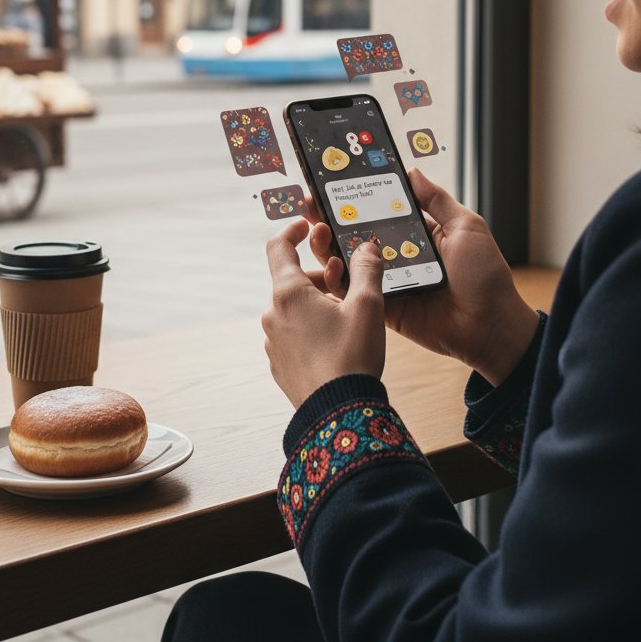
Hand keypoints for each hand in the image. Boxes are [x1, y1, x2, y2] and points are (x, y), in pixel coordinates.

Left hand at [263, 220, 385, 408]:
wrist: (338, 415)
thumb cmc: (352, 356)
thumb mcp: (368, 306)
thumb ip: (367, 269)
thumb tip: (367, 248)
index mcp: (288, 293)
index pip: (278, 247)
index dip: (292, 231)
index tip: (307, 227)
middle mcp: (272, 314)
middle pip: (291, 280)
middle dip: (319, 277)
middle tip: (347, 285)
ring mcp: (272, 341)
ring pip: (293, 309)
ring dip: (316, 304)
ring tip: (347, 318)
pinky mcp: (279, 363)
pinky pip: (292, 334)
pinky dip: (311, 328)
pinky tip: (336, 343)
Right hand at [308, 168, 538, 384]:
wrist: (490, 326)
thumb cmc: (485, 275)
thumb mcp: (465, 227)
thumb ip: (437, 200)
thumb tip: (411, 171)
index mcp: (415, 233)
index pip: (377, 210)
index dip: (354, 198)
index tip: (330, 183)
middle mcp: (396, 255)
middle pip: (355, 234)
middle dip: (329, 218)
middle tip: (310, 204)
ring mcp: (387, 282)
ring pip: (347, 261)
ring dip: (326, 246)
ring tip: (316, 231)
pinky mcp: (382, 307)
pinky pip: (353, 292)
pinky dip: (336, 279)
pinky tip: (328, 265)